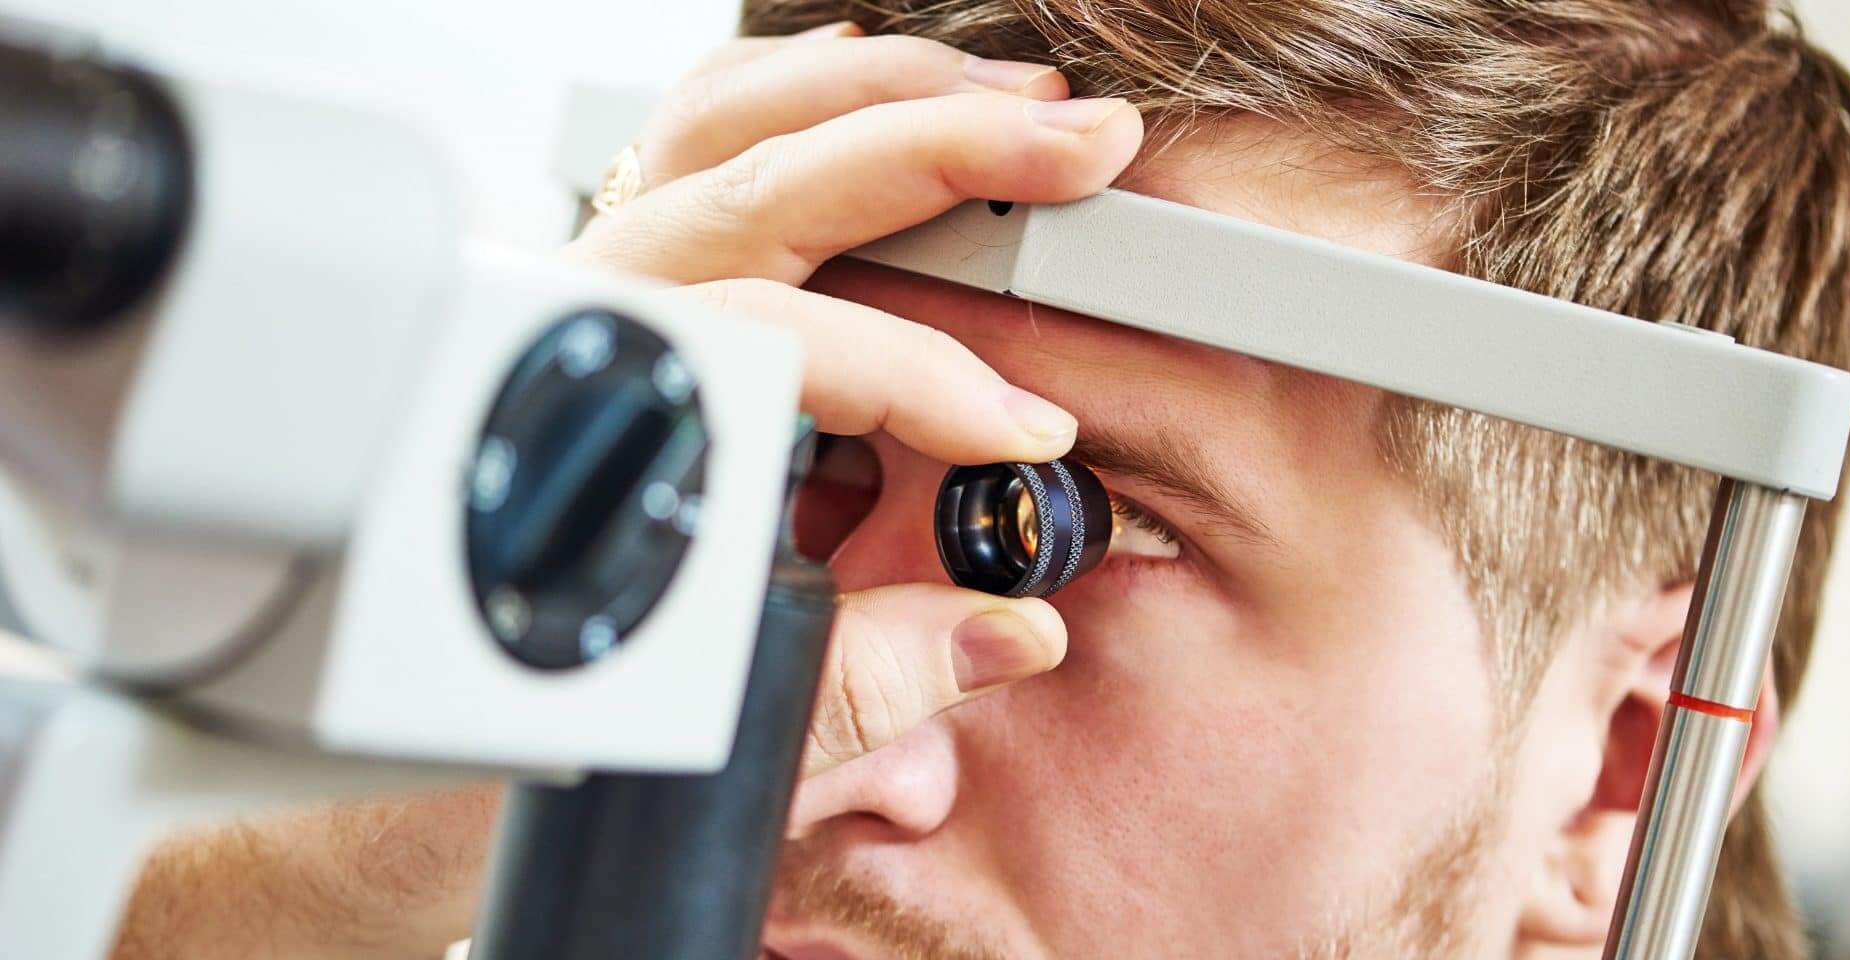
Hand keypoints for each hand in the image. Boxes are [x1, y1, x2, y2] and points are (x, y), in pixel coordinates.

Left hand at [572, 21, 1142, 775]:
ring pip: (727, 124)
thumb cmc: (533, 705)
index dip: (931, 381)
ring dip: (880, 96)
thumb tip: (1012, 629)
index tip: (1028, 432)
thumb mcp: (707, 720)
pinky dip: (794, 95)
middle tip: (1076, 144)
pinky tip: (873, 85)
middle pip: (766, 180)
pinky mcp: (611, 272)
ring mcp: (590, 279)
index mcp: (600, 417)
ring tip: (1010, 96)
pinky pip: (693, 139)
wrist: (416, 701)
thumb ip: (864, 679)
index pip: (790, 347)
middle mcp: (581, 320)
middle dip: (942, 148)